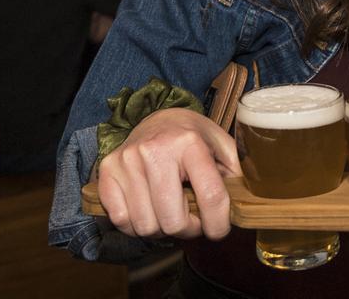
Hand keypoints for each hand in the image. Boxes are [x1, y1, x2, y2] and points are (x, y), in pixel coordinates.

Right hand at [97, 107, 240, 240]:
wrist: (159, 118)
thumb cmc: (194, 137)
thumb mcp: (223, 146)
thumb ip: (236, 174)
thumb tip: (241, 207)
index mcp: (190, 142)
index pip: (210, 196)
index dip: (218, 223)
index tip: (219, 230)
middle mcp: (154, 150)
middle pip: (173, 220)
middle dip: (189, 229)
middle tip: (194, 221)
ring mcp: (127, 161)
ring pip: (146, 225)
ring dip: (162, 229)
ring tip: (172, 212)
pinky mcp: (107, 171)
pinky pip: (120, 220)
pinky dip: (135, 224)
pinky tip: (149, 210)